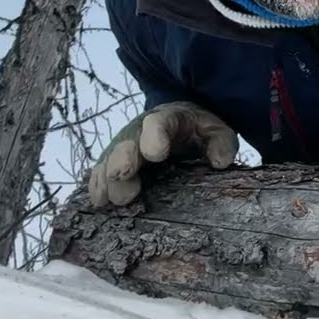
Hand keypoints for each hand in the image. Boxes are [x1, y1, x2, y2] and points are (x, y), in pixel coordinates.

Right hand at [88, 101, 238, 207]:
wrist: (180, 122)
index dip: (155, 136)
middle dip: (123, 158)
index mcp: (169, 118)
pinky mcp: (115, 159)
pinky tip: (97, 200)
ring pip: (112, 158)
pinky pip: (103, 170)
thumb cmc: (199, 130)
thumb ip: (221, 143)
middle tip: (121, 176)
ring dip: (107, 177)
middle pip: (128, 142)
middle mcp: (141, 129)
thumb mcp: (216, 131)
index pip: (159, 122)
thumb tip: (220, 161)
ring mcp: (125, 144)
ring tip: (107, 198)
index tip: (155, 154)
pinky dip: (98, 184)